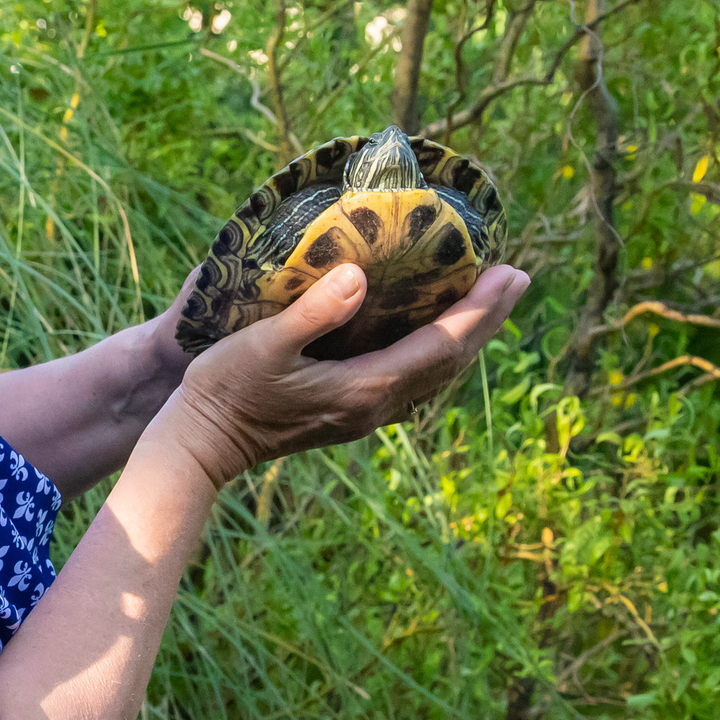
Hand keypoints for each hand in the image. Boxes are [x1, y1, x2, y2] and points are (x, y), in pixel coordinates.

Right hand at [146, 261, 530, 486]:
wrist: (201, 447)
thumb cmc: (223, 390)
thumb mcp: (261, 345)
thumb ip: (312, 313)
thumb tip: (358, 277)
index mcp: (364, 388)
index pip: (441, 344)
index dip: (480, 309)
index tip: (511, 272)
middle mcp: (375, 406)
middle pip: (450, 361)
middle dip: (487, 319)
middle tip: (518, 277)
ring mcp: (364, 415)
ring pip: (435, 375)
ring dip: (467, 337)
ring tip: (489, 302)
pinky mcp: (349, 414)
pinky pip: (414, 381)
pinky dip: (438, 352)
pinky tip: (435, 335)